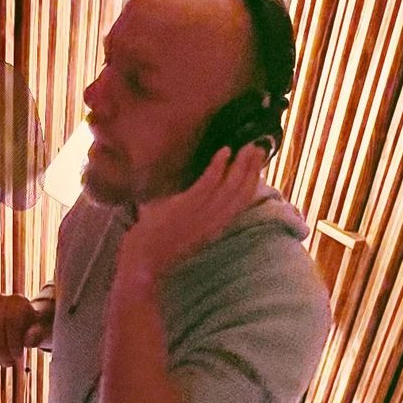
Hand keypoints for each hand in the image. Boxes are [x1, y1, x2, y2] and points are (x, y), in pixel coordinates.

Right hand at [0, 294, 51, 369]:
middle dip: (1, 349)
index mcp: (18, 301)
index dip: (13, 342)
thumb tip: (29, 341)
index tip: (18, 356)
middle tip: (9, 363)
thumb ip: (38, 335)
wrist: (21, 321)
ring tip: (3, 361)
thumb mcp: (41, 332)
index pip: (11, 321)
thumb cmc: (34, 329)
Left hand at [118, 143, 266, 285]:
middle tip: (259, 148)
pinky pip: (209, 183)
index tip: (259, 163)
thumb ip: (198, 207)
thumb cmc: (159, 238)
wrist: (144, 256)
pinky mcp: (188, 206)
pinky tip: (224, 150)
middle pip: (242, 192)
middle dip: (253, 169)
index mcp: (217, 226)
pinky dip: (219, 165)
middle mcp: (215, 221)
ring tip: (248, 146)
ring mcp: (202, 214)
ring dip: (242, 164)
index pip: (243, 201)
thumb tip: (203, 185)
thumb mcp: (187, 222)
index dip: (254, 181)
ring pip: (231, 187)